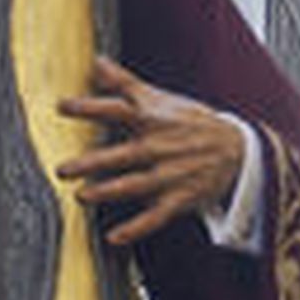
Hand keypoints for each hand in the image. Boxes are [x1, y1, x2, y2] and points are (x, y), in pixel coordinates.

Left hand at [56, 55, 244, 247]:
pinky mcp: (179, 199)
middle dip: (92, 162)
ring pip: (135, 186)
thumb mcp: (161, 99)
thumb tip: (96, 61)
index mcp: (153, 120)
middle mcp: (159, 147)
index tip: (61, 107)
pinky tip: (114, 238)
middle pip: (122, 154)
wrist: (238, 150)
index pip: (118, 110)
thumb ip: (125, 83)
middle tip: (62, 169)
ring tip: (82, 196)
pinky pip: (155, 217)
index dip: (90, 107)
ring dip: (108, 192)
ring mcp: (170, 175)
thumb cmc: (191, 122)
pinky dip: (136, 229)